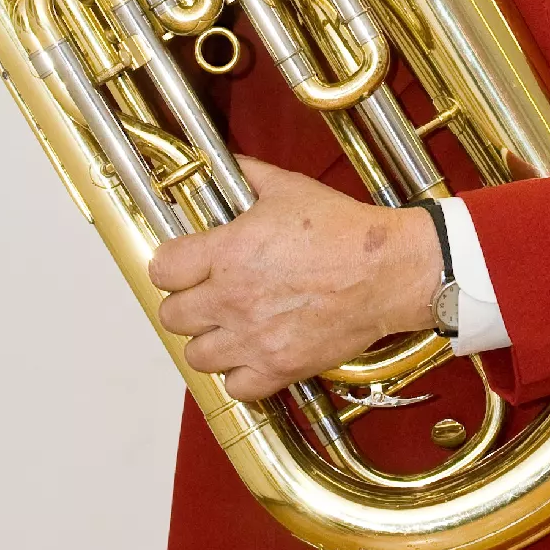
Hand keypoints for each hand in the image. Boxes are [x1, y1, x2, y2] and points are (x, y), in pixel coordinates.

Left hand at [148, 157, 442, 399]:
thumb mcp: (289, 188)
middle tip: (206, 295)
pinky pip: (235, 387)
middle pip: (172, 316)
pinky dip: (239, 375)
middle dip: (185, 303)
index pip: (162, 269)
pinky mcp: (280, 366)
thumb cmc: (344, 230)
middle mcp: (233, 298)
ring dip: (208, 341)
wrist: (387, 269)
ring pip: (196, 356)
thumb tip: (225, 162)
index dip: (170, 265)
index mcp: (228, 252)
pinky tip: (252, 354)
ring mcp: (254, 338)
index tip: (183, 264)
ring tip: (227, 327)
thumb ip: (248, 175)